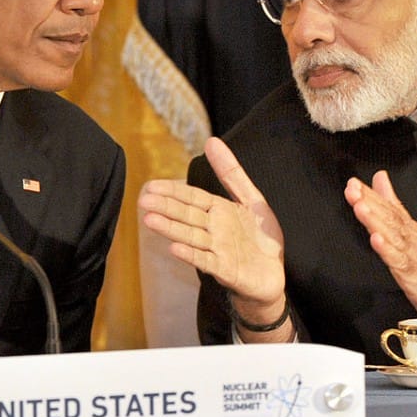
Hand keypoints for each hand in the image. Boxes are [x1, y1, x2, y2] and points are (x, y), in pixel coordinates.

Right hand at [138, 137, 286, 322]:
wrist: (273, 275)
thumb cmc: (261, 238)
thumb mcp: (251, 198)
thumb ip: (231, 173)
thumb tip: (212, 141)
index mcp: (218, 210)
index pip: (191, 197)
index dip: (173, 191)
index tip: (151, 185)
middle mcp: (214, 229)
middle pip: (187, 215)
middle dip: (166, 208)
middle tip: (143, 201)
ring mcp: (218, 250)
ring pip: (191, 236)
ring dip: (171, 229)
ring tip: (150, 220)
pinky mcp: (225, 270)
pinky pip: (206, 261)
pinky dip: (191, 255)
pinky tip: (175, 248)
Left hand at [345, 171, 416, 318]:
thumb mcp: (410, 227)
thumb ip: (393, 203)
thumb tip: (380, 179)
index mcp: (407, 228)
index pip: (387, 207)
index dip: (369, 194)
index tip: (353, 183)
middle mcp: (409, 238)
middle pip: (387, 216)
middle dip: (369, 202)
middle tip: (353, 190)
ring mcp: (411, 254)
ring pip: (391, 234)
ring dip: (375, 220)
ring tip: (360, 207)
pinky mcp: (412, 273)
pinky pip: (398, 260)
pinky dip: (387, 250)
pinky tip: (376, 240)